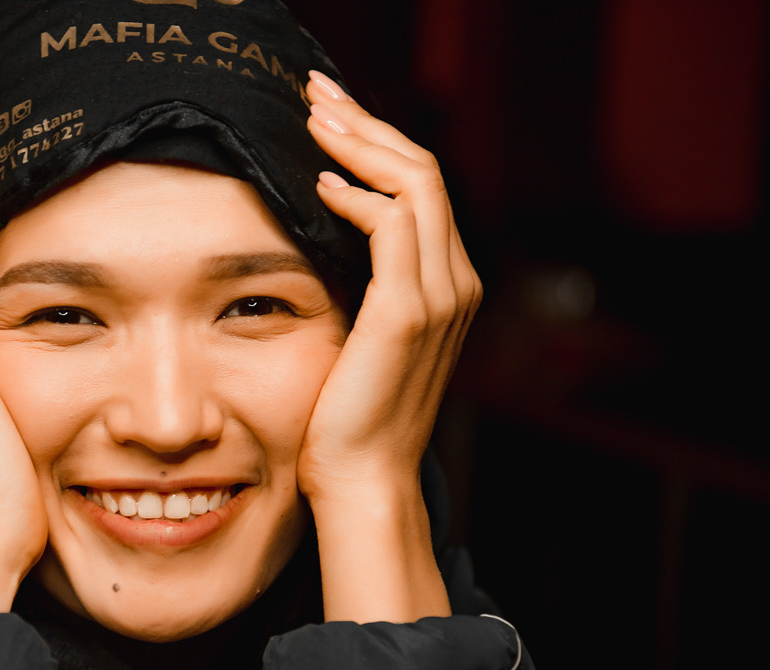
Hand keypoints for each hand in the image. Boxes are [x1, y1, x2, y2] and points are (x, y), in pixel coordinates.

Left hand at [297, 71, 480, 622]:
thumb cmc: (345, 413)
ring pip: (414, 184)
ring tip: (315, 117)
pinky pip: (393, 226)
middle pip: (422, 170)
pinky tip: (318, 183)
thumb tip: (322, 228)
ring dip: (361, 143)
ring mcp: (439, 296)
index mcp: (444, 283)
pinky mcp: (408, 313)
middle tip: (318, 92)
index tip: (331, 115)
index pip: (420, 187)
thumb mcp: (358, 335)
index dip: (377, 142)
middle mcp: (454, 281)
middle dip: (368, 123)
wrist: (361, 478)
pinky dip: (358, 195)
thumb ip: (360, 283)